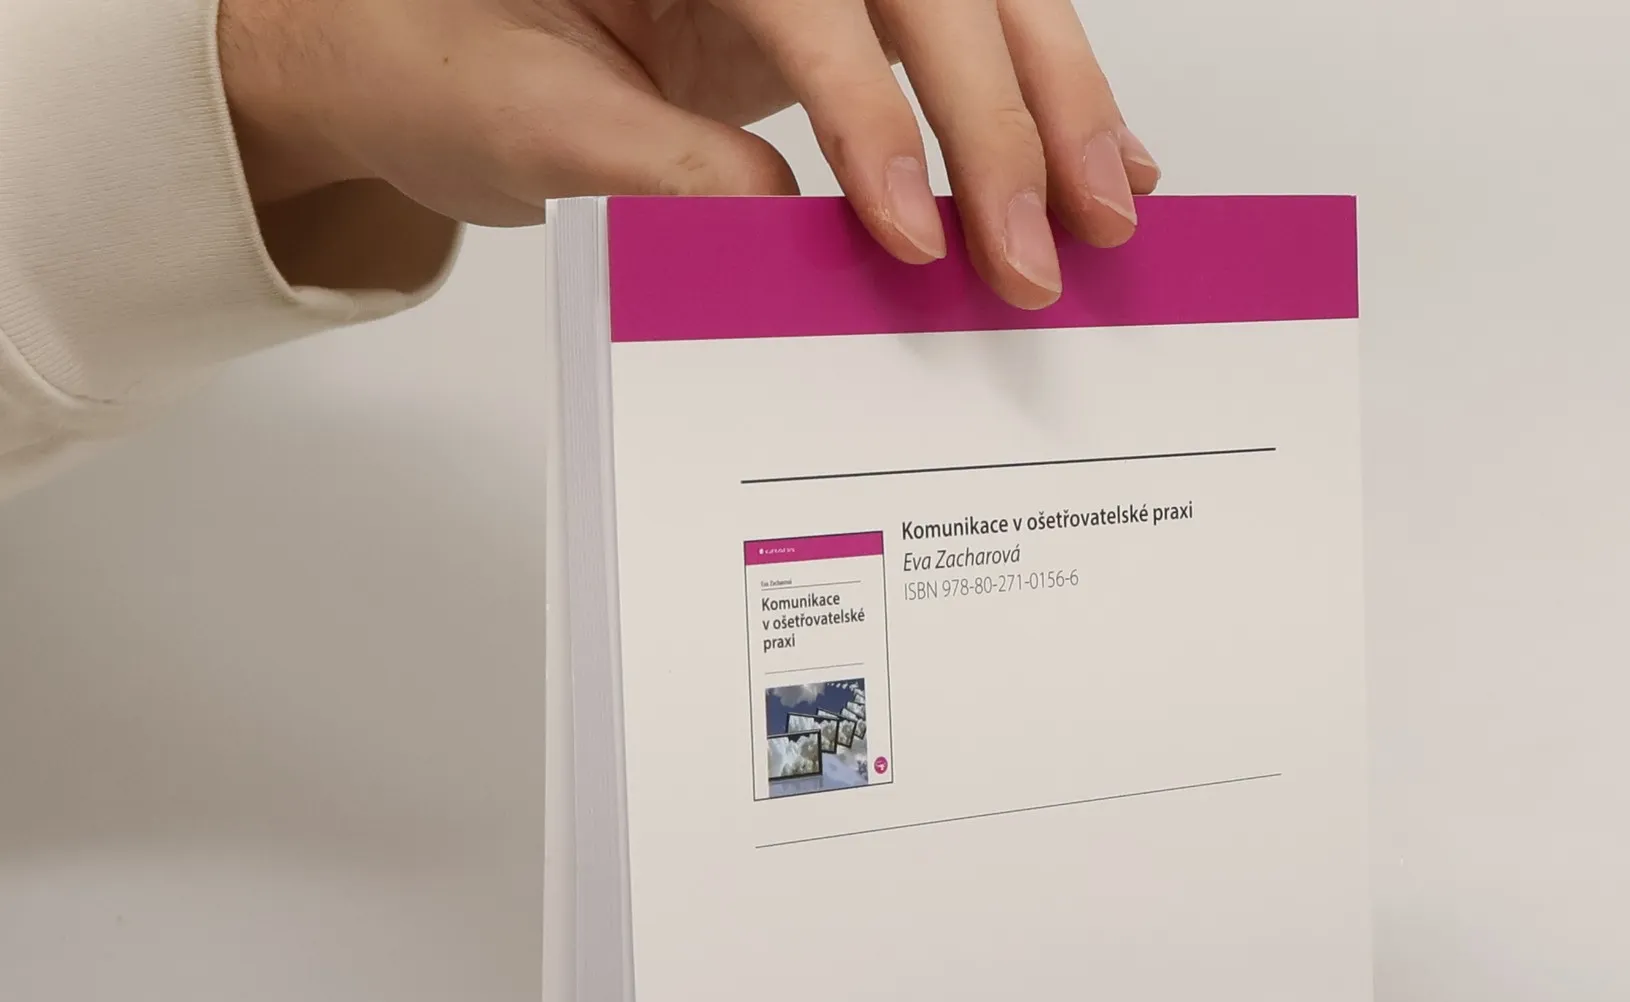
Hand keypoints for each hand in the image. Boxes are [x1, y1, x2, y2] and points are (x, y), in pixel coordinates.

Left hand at [217, 0, 1161, 308]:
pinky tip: (1097, 156)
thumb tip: (793, 227)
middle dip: (1003, 114)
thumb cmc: (438, 57)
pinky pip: (954, 42)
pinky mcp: (836, 5)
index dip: (874, 113)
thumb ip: (656, 164)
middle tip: (1044, 242)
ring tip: (1110, 205)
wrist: (412, 48)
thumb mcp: (523, 115)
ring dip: (1052, 102)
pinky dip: (1032, 99)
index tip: (915, 233)